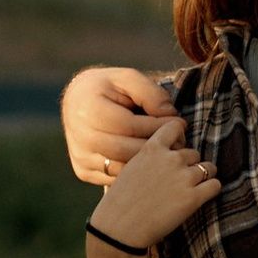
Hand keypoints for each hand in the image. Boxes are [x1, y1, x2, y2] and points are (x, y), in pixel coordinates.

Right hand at [62, 64, 177, 186]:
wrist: (76, 101)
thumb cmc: (108, 87)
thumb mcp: (128, 78)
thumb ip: (150, 92)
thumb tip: (169, 114)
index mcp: (89, 110)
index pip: (130, 126)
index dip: (158, 126)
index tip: (180, 123)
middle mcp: (80, 136)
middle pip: (127, 150)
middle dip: (158, 148)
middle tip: (180, 142)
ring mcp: (80, 156)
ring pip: (122, 169)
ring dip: (149, 164)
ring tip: (167, 151)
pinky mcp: (82, 171)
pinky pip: (115, 178)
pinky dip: (135, 172)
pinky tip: (149, 160)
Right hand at [90, 118, 218, 257]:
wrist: (119, 228)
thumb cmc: (120, 202)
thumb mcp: (130, 168)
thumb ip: (150, 158)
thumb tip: (166, 158)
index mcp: (152, 149)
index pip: (175, 127)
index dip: (180, 136)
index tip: (178, 147)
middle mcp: (171, 159)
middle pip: (193, 153)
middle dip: (189, 165)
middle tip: (178, 181)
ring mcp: (184, 177)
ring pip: (208, 168)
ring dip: (203, 177)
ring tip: (191, 189)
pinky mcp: (193, 198)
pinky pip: (215, 185)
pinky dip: (211, 190)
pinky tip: (201, 197)